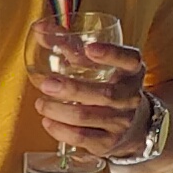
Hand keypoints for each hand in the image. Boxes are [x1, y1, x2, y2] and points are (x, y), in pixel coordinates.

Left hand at [28, 20, 149, 164]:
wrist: (134, 127)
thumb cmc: (109, 86)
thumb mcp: (101, 66)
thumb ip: (71, 46)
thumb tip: (39, 29)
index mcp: (132, 71)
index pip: (129, 59)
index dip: (111, 53)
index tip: (89, 48)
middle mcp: (130, 97)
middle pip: (104, 94)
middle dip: (72, 88)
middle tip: (46, 83)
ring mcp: (120, 122)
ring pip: (87, 117)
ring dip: (58, 110)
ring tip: (40, 103)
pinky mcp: (107, 143)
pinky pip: (81, 137)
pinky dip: (59, 130)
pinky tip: (47, 121)